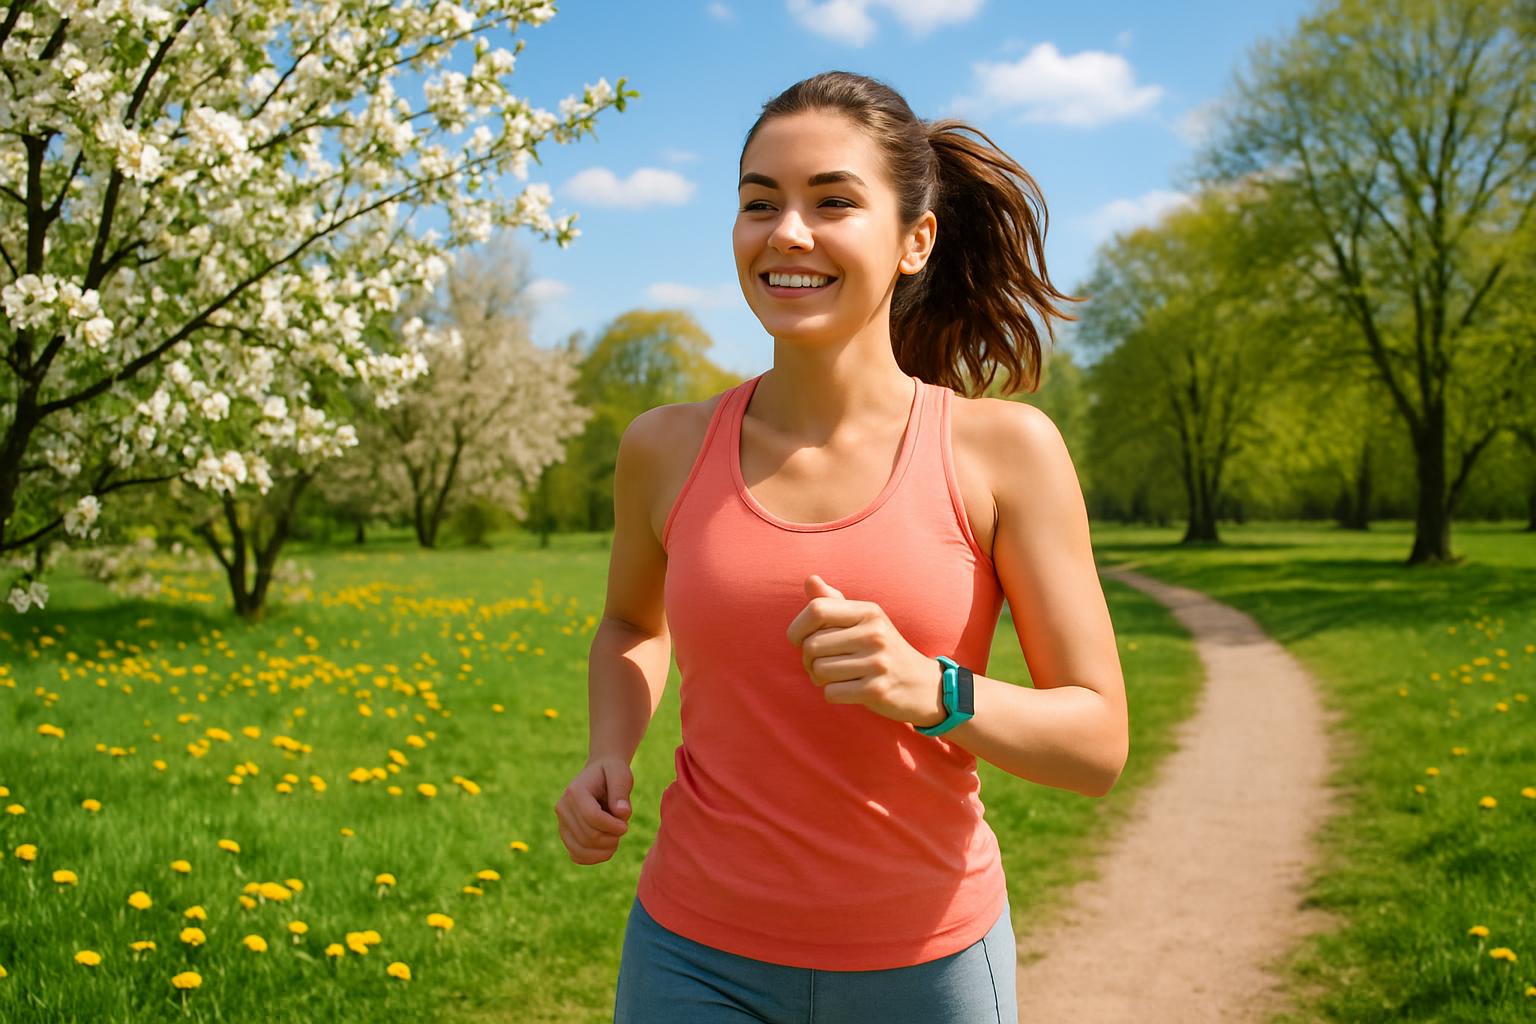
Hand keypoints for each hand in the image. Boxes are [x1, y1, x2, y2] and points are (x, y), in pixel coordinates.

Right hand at [555, 757, 632, 864]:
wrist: (599, 774)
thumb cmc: (612, 773)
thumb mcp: (620, 775)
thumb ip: (621, 791)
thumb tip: (622, 813)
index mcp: (575, 791)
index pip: (592, 817)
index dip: (612, 826)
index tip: (626, 826)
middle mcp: (563, 807)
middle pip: (588, 836)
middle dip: (611, 838)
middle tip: (623, 829)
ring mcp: (561, 822)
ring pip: (581, 849)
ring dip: (604, 850)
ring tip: (616, 839)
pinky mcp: (565, 834)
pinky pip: (576, 855)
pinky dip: (593, 858)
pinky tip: (607, 849)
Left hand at [786, 573, 944, 727]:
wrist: (922, 684)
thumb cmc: (883, 648)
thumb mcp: (864, 620)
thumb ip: (834, 602)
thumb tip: (810, 579)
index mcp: (869, 611)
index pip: (817, 610)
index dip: (797, 627)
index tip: (798, 640)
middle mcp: (874, 633)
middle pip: (812, 645)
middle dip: (808, 659)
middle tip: (821, 663)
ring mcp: (877, 662)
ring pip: (819, 671)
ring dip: (819, 678)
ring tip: (836, 676)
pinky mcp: (876, 690)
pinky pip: (831, 692)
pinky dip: (832, 694)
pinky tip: (847, 689)